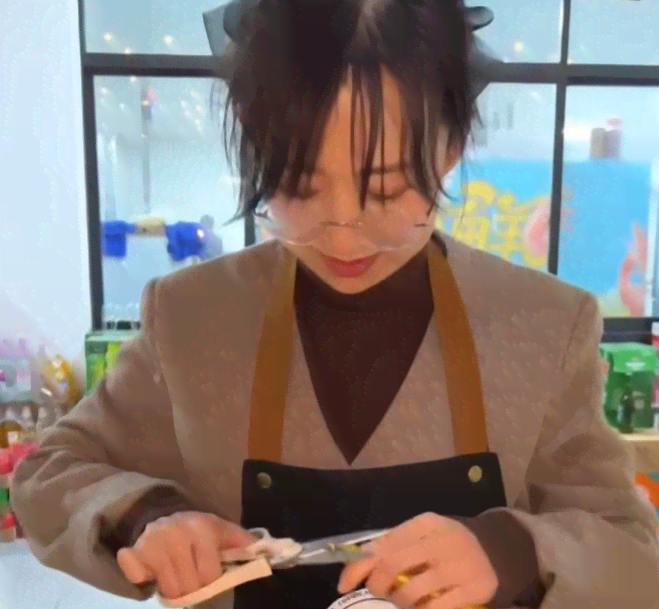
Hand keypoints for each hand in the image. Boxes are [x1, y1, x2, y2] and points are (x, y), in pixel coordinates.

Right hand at [117, 511, 255, 599]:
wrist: (158, 512)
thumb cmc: (195, 528)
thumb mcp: (220, 528)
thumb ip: (241, 540)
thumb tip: (265, 550)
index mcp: (201, 528)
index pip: (209, 575)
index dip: (210, 579)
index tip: (208, 573)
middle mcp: (176, 533)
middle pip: (188, 587)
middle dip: (192, 587)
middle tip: (189, 574)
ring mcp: (152, 543)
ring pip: (168, 591)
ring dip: (172, 588)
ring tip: (174, 572)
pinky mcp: (131, 553)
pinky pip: (139, 580)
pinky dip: (145, 580)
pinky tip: (152, 569)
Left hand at [338, 513, 496, 608]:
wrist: (496, 548)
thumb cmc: (446, 542)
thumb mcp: (422, 533)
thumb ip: (394, 543)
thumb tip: (357, 564)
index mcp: (424, 523)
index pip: (382, 543)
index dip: (358, 566)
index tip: (344, 584)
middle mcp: (442, 540)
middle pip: (392, 564)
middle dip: (377, 584)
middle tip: (379, 591)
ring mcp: (459, 565)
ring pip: (411, 592)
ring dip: (399, 602)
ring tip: (403, 600)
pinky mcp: (475, 589)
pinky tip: (423, 607)